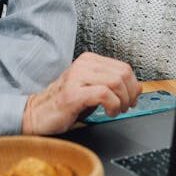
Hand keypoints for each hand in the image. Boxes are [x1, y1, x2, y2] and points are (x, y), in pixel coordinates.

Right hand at [21, 52, 140, 134]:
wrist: (37, 114)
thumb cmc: (65, 104)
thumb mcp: (94, 90)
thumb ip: (114, 86)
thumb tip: (138, 87)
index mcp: (89, 60)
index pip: (124, 67)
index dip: (133, 85)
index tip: (131, 99)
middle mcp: (83, 64)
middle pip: (122, 73)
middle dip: (130, 94)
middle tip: (125, 107)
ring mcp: (76, 77)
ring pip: (115, 82)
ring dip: (122, 101)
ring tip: (116, 111)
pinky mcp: (72, 93)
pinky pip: (103, 94)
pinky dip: (112, 105)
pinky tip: (108, 113)